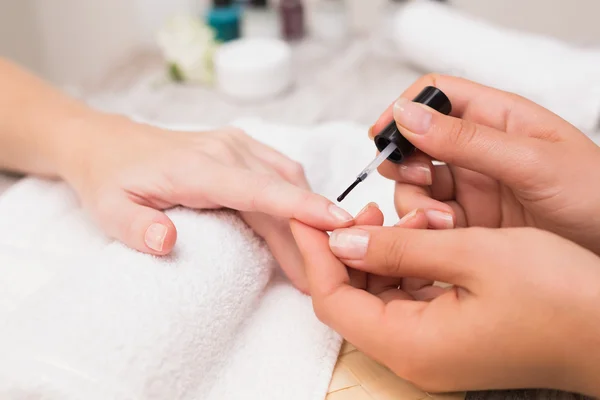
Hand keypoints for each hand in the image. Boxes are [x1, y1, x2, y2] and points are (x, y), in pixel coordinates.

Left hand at [60, 116, 353, 291]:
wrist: (107, 144)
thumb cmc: (111, 180)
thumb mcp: (109, 210)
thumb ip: (135, 227)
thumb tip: (165, 241)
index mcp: (196, 168)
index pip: (257, 190)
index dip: (299, 208)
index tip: (338, 223)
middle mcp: (225, 150)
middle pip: (281, 193)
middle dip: (306, 235)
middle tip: (319, 279)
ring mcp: (236, 144)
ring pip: (287, 180)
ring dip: (304, 218)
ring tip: (312, 259)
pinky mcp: (241, 147)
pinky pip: (280, 172)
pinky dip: (295, 199)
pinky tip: (297, 225)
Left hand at [291, 221, 599, 395]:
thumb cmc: (559, 295)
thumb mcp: (474, 254)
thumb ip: (400, 247)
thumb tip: (344, 239)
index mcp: (411, 344)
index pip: (332, 299)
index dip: (315, 253)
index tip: (307, 214)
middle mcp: (414, 356)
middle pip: (350, 301)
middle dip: (347, 250)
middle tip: (362, 207)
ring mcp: (431, 350)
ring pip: (377, 298)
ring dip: (378, 254)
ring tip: (401, 214)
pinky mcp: (448, 337)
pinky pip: (406, 300)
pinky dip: (403, 266)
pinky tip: (420, 235)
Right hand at [370, 74, 599, 253]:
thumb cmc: (597, 196)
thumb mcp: (533, 162)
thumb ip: (468, 140)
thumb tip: (409, 114)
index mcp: (496, 119)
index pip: (436, 96)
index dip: (405, 109)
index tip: (382, 134)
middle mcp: (478, 151)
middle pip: (417, 145)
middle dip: (405, 163)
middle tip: (418, 179)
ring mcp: (472, 188)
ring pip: (417, 185)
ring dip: (416, 201)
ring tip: (442, 221)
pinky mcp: (470, 223)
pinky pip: (430, 219)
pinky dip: (425, 227)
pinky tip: (444, 237)